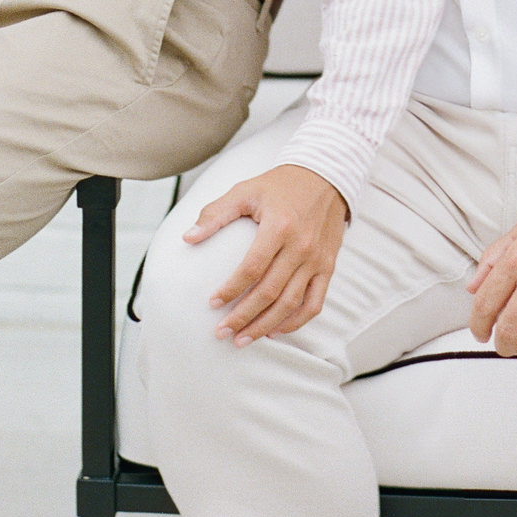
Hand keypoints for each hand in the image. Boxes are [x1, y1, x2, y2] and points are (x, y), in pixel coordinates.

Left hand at [183, 164, 347, 345]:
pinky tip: (276, 331)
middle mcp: (301, 246)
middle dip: (243, 317)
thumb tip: (187, 238)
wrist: (327, 177)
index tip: (212, 303)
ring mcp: (317, 259)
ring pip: (291, 303)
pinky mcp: (328, 266)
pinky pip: (314, 302)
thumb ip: (216, 214)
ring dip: (265, 326)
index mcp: (279, 226)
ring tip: (242, 339)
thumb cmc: (281, 185)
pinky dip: (296, 322)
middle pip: (269, 292)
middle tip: (221, 333)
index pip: (252, 268)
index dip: (231, 289)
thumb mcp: (246, 190)